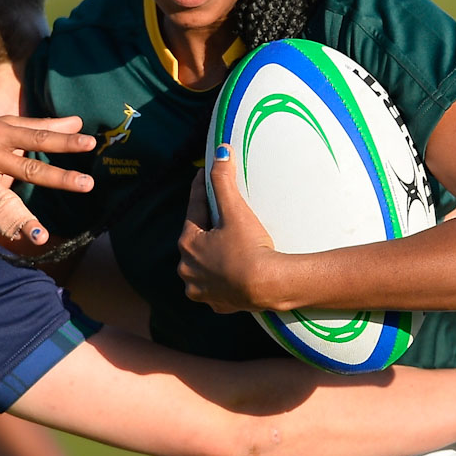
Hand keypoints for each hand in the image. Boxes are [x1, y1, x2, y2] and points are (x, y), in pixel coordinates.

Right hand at [0, 115, 95, 242]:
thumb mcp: (2, 126)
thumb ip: (40, 127)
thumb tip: (78, 122)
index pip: (37, 137)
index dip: (64, 142)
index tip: (90, 144)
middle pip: (27, 168)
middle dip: (58, 178)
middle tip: (88, 184)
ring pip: (0, 199)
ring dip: (21, 218)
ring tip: (41, 236)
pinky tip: (12, 241)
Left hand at [176, 145, 282, 312]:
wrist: (268, 286)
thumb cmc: (249, 247)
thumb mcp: (235, 211)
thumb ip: (224, 181)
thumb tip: (220, 151)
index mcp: (188, 244)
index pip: (194, 208)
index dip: (201, 188)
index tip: (205, 172)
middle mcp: (187, 268)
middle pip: (197, 239)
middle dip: (206, 225)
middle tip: (220, 213)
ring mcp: (200, 289)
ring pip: (203, 265)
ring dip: (212, 254)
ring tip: (227, 244)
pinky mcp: (216, 304)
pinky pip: (216, 285)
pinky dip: (222, 277)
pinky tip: (232, 272)